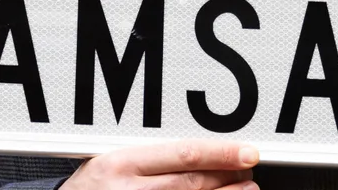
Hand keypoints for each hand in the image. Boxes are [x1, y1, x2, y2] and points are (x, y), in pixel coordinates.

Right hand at [61, 139, 258, 189]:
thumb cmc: (87, 188)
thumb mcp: (109, 161)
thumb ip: (148, 158)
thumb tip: (196, 151)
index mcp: (121, 164)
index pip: (183, 155)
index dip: (221, 154)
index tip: (247, 153)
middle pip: (192, 183)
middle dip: (228, 178)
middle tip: (250, 171)